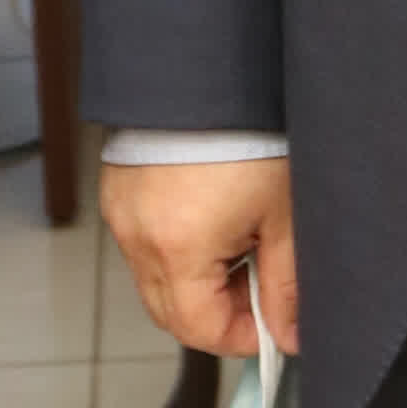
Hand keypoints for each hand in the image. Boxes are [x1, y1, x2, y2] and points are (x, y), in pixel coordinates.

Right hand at [103, 152, 298, 360]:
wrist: (214, 71)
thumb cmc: (251, 136)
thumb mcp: (283, 217)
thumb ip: (286, 287)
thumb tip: (289, 334)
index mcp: (179, 249)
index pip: (200, 330)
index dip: (242, 337)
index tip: (273, 323)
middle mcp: (139, 238)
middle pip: (170, 313)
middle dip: (217, 315)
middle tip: (259, 285)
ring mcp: (121, 214)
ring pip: (154, 281)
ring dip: (195, 282)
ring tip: (237, 241)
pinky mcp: (117, 193)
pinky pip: (142, 245)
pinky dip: (174, 249)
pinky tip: (209, 218)